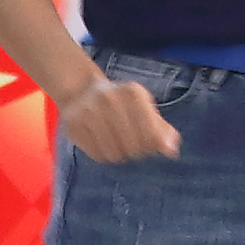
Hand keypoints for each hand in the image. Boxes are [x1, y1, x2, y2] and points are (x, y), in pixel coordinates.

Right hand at [58, 75, 181, 164]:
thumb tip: (171, 151)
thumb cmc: (120, 102)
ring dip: (120, 155)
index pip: (152, 134)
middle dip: (137, 151)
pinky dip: (104, 155)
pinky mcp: (73, 124)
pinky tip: (104, 145)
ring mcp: (89, 111)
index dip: (153, 145)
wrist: (80, 89)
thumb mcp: (144, 107)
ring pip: (114, 152)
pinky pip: (96, 154)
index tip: (150, 144)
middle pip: (134, 145)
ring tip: (119, 146)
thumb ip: (161, 129)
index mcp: (133, 92)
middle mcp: (109, 99)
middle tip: (134, 147)